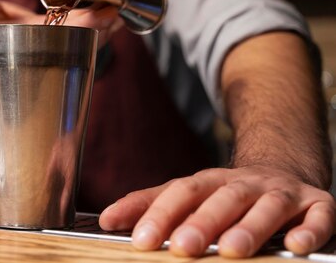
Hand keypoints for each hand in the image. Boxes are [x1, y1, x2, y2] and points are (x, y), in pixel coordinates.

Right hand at [0, 0, 131, 42]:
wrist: (22, 55)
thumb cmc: (5, 40)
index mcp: (57, 40)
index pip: (82, 31)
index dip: (96, 17)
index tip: (106, 1)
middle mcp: (80, 38)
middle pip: (104, 12)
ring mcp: (93, 31)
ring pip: (114, 6)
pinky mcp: (98, 21)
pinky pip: (113, 2)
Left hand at [98, 166, 335, 257]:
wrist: (282, 171)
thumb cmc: (226, 194)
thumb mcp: (188, 194)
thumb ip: (149, 205)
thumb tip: (106, 220)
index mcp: (209, 181)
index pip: (181, 193)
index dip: (159, 213)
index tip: (138, 239)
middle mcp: (243, 184)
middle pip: (221, 199)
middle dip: (202, 223)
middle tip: (182, 247)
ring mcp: (281, 192)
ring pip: (266, 206)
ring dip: (251, 227)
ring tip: (233, 249)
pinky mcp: (317, 204)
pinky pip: (318, 216)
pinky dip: (310, 230)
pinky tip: (296, 246)